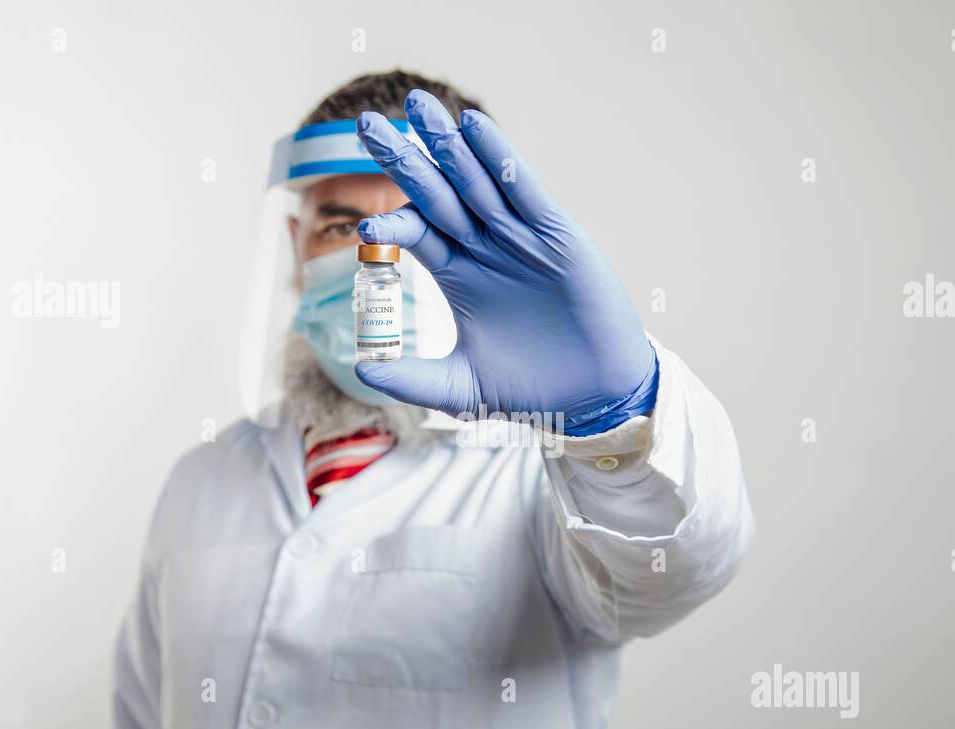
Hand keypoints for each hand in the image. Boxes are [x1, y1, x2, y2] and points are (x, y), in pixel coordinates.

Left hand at [354, 90, 656, 434]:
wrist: (593, 396)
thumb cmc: (531, 389)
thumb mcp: (461, 388)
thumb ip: (412, 379)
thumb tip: (361, 370)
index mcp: (459, 273)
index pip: (418, 233)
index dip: (393, 224)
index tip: (367, 229)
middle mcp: (486, 246)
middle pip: (438, 193)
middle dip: (405, 158)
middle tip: (366, 125)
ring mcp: (521, 236)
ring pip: (477, 181)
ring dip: (449, 143)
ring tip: (419, 106)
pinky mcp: (557, 235)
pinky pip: (526, 189)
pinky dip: (502, 158)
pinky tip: (475, 127)